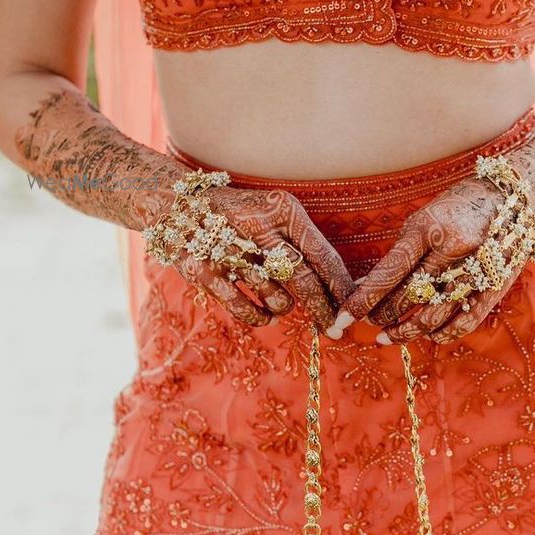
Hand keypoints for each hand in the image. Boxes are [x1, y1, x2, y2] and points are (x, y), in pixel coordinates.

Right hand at [171, 184, 353, 329]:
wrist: (179, 203)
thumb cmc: (243, 214)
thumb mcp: (276, 214)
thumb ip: (304, 244)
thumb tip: (339, 287)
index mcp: (284, 211)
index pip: (323, 256)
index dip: (342, 288)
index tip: (355, 310)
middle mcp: (259, 228)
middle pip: (304, 280)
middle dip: (323, 311)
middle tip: (334, 331)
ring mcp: (229, 250)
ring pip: (276, 296)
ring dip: (286, 308)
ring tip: (284, 306)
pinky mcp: (204, 270)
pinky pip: (243, 308)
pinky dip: (260, 317)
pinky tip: (266, 317)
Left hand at [335, 174, 514, 344]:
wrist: (512, 196)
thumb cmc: (458, 205)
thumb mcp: (424, 217)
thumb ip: (401, 252)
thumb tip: (369, 287)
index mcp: (429, 228)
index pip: (389, 272)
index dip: (363, 299)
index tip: (343, 317)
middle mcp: (452, 250)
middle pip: (408, 297)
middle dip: (381, 315)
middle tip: (367, 322)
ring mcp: (475, 270)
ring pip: (433, 316)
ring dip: (405, 331)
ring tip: (387, 336)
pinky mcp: (494, 286)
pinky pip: (464, 322)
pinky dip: (441, 334)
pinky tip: (426, 335)